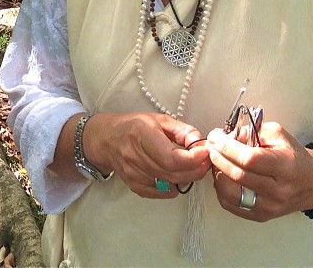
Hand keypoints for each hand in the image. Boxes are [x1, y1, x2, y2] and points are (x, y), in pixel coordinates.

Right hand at [88, 112, 210, 198]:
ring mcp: (134, 174)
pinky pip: (162, 193)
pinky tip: (177, 175)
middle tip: (206, 161)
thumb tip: (200, 143)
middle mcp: (135, 157)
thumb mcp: (159, 119)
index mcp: (141, 135)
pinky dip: (175, 186)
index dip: (193, 159)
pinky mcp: (135, 186)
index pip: (172, 158)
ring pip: (170, 184)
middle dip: (196, 169)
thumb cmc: (133, 126)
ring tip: (193, 166)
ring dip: (188, 177)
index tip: (205, 152)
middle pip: (174, 174)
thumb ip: (182, 130)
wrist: (107, 139)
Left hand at [206, 121, 312, 220]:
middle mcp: (278, 190)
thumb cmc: (293, 155)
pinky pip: (232, 205)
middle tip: (211, 146)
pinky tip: (223, 177)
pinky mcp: (262, 216)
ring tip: (216, 162)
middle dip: (218, 157)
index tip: (215, 136)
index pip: (249, 159)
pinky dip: (221, 190)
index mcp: (285, 166)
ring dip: (217, 174)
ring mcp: (270, 206)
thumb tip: (227, 136)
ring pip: (231, 194)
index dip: (227, 147)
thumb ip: (252, 132)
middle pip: (238, 175)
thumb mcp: (277, 135)